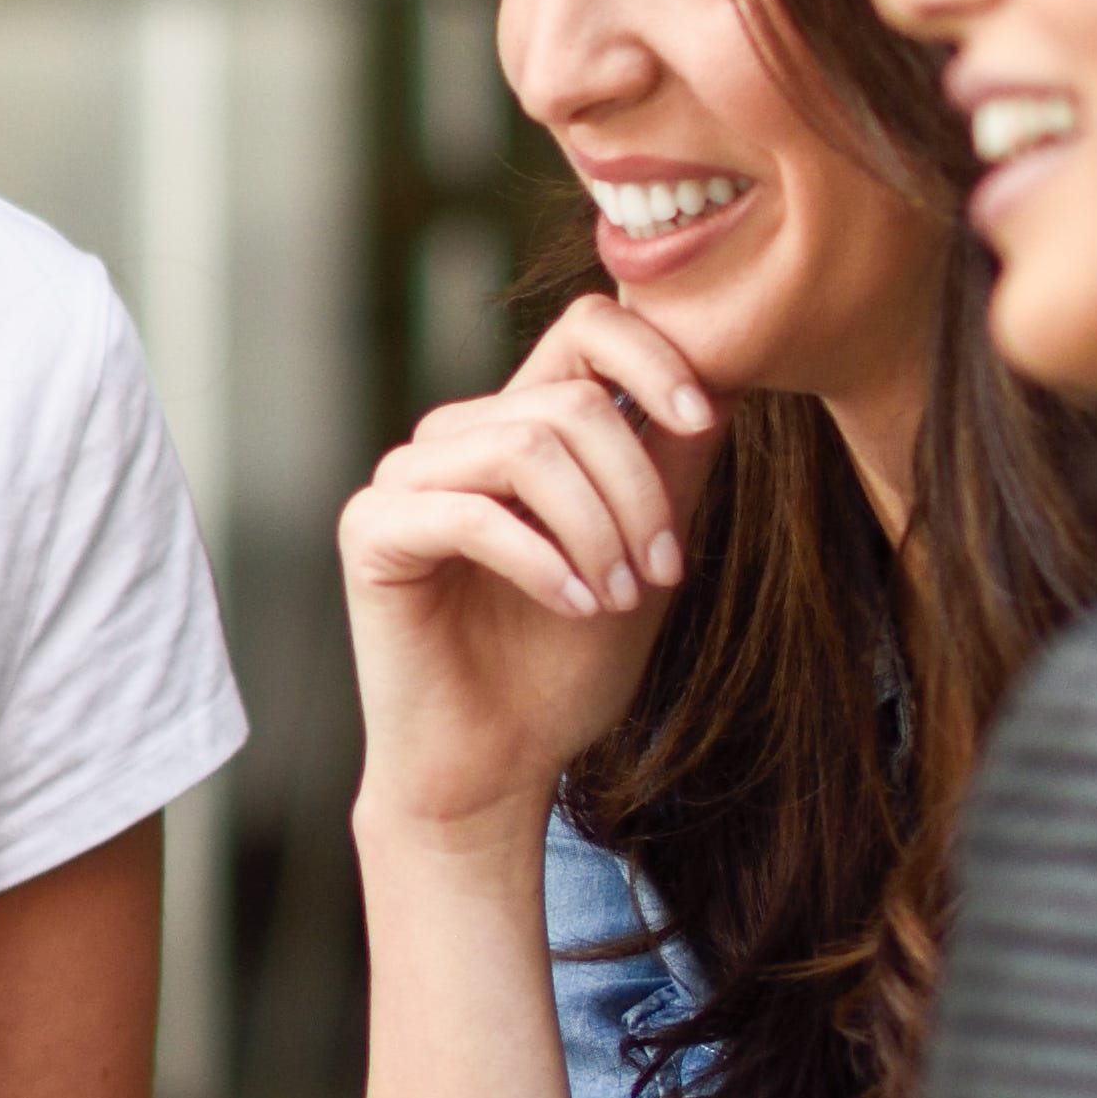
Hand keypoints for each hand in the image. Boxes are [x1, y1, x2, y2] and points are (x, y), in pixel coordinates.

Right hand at [344, 299, 721, 845]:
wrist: (492, 768)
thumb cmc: (562, 668)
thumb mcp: (643, 553)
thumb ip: (670, 467)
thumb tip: (725, 376)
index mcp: (515, 427)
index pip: (582, 328)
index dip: (651, 356)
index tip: (700, 421)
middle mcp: (452, 439)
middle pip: (569, 401)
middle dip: (638, 488)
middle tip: (663, 572)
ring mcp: (404, 481)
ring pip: (527, 448)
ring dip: (596, 528)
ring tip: (619, 596)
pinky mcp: (370, 532)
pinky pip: (472, 513)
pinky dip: (542, 562)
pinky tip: (575, 607)